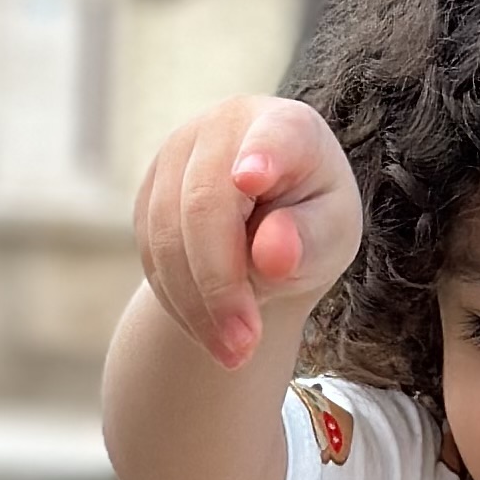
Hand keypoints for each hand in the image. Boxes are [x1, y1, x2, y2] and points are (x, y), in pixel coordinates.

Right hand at [133, 95, 362, 368]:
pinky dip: (179, 300)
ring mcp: (176, 153)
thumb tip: (273, 255)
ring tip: (233, 353)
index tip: (250, 178)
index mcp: (288, 126)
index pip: (272, 138)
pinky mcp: (148, 191)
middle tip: (243, 349)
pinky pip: (150, 253)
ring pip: (166, 235)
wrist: (269, 225)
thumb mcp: (331, 236)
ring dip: (196, 304)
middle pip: (204, 206)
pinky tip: (209, 327)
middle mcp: (224, 126)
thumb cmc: (313, 223)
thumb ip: (309, 240)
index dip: (261, 155)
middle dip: (220, 285)